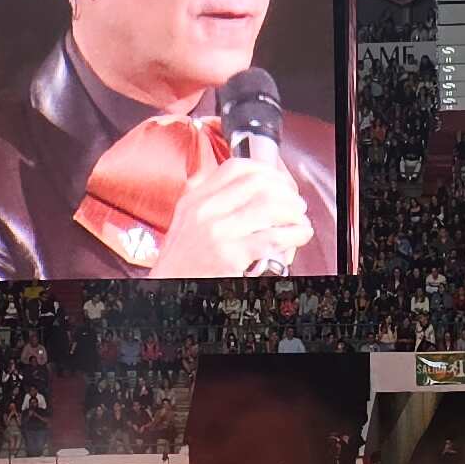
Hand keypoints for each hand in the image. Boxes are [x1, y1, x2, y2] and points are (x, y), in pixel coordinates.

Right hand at [153, 156, 311, 276]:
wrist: (165, 294)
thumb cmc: (181, 265)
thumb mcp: (186, 223)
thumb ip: (208, 202)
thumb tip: (243, 186)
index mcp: (194, 200)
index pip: (236, 168)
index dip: (266, 171)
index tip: (280, 182)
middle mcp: (204, 212)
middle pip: (257, 183)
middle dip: (286, 191)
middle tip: (296, 204)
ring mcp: (216, 233)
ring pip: (269, 206)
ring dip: (293, 211)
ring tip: (299, 220)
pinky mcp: (229, 256)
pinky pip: (272, 238)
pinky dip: (294, 234)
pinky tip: (299, 236)